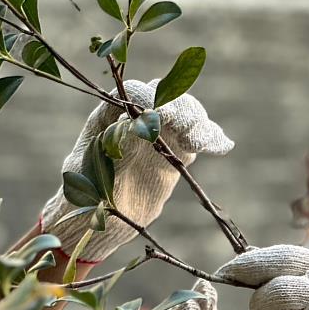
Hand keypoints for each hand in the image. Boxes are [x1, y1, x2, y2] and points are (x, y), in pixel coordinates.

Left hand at [40, 79, 232, 262]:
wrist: (101, 216)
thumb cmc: (86, 192)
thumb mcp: (89, 169)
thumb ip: (108, 148)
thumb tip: (129, 126)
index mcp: (111, 115)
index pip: (137, 93)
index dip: (152, 98)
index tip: (162, 115)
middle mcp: (139, 118)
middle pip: (169, 98)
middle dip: (181, 109)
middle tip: (186, 132)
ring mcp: (161, 134)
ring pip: (187, 116)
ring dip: (198, 124)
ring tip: (200, 143)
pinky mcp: (176, 152)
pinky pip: (197, 139)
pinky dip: (212, 140)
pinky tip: (223, 145)